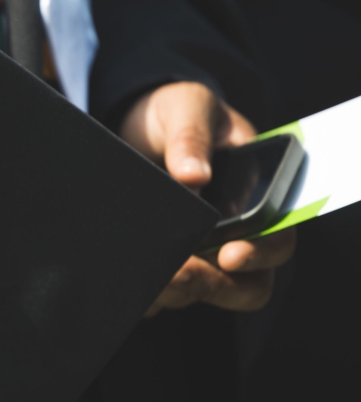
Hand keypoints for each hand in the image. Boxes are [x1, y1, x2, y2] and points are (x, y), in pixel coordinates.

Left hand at [120, 82, 295, 314]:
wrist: (134, 124)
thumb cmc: (175, 113)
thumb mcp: (186, 108)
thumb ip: (191, 136)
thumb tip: (194, 176)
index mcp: (259, 196)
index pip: (276, 239)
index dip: (261, 253)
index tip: (230, 254)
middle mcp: (235, 233)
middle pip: (243, 284)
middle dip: (212, 284)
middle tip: (179, 272)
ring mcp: (199, 253)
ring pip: (198, 292)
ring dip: (175, 290)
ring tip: (145, 274)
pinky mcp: (162, 261)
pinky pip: (160, 293)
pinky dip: (145, 292)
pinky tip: (123, 278)